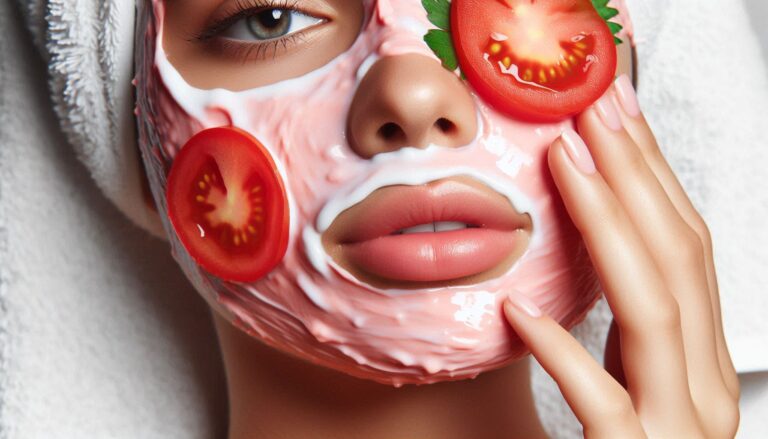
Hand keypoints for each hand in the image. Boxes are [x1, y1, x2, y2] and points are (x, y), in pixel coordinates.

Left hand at [503, 75, 739, 437]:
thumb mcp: (630, 388)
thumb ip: (614, 341)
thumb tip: (562, 273)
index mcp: (700, 361)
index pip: (687, 248)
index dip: (653, 175)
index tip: (611, 115)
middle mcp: (705, 388)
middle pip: (683, 258)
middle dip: (639, 175)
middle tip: (594, 107)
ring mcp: (681, 429)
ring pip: (657, 311)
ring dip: (612, 228)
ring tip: (566, 166)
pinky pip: (603, 404)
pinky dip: (565, 354)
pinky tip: (519, 312)